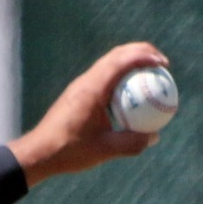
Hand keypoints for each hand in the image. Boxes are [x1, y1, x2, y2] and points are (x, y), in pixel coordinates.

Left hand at [8, 42, 168, 187]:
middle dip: (141, 51)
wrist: (39, 152)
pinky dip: (120, 76)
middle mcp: (86, 81)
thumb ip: (131, 143)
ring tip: (151, 72)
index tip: (163, 63)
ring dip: (130, 61)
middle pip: (117, 55)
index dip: (145, 56)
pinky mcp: (78, 93)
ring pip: (109, 63)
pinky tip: (131, 93)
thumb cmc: (69, 151)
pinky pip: (104, 77)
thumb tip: (154, 136)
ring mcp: (81, 86)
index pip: (121, 61)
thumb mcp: (104, 150)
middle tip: (162, 62)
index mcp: (92, 89)